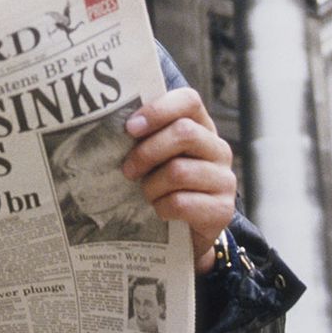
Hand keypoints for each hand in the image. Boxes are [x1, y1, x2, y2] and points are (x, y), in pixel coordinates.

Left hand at [121, 88, 235, 273]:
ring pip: (179, 171)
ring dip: (151, 186)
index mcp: (201, 127)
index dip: (158, 110)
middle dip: (147, 152)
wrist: (185, 233)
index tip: (130, 127)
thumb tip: (107, 124)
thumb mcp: (156, 157)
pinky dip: (162, 208)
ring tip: (146, 194)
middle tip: (128, 170)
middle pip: (184, 133)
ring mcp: (224, 179)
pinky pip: (182, 202)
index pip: (189, 100)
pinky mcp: (222, 209)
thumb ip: (145, 137)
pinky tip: (160, 210)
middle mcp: (218, 149)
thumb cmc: (164, 186)